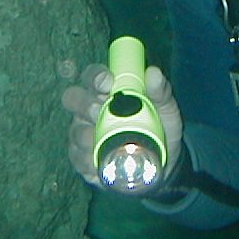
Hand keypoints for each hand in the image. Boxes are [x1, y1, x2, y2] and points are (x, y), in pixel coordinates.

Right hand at [62, 62, 183, 188]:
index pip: (93, 75)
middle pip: (72, 98)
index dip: (95, 76)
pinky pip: (77, 157)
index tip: (107, 83)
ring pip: (75, 130)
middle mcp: (89, 108)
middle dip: (84, 104)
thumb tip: (154, 72)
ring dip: (86, 135)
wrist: (162, 165)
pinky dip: (88, 159)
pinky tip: (99, 161)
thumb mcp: (166, 109)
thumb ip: (161, 91)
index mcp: (108, 90)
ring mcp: (83, 133)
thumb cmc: (160, 128)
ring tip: (104, 141)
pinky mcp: (81, 158)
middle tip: (98, 111)